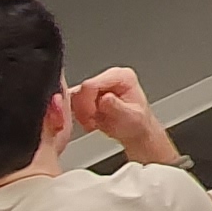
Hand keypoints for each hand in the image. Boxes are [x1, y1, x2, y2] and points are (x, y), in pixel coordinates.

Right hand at [66, 67, 180, 166]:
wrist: (136, 133)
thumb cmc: (138, 125)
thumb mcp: (130, 117)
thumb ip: (116, 107)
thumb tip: (104, 98)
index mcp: (121, 76)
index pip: (90, 84)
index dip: (87, 103)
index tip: (93, 116)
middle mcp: (109, 77)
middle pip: (80, 91)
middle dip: (84, 110)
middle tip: (94, 122)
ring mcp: (98, 86)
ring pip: (74, 98)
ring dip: (82, 115)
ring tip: (96, 123)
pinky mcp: (88, 95)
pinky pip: (73, 104)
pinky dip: (80, 117)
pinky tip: (92, 122)